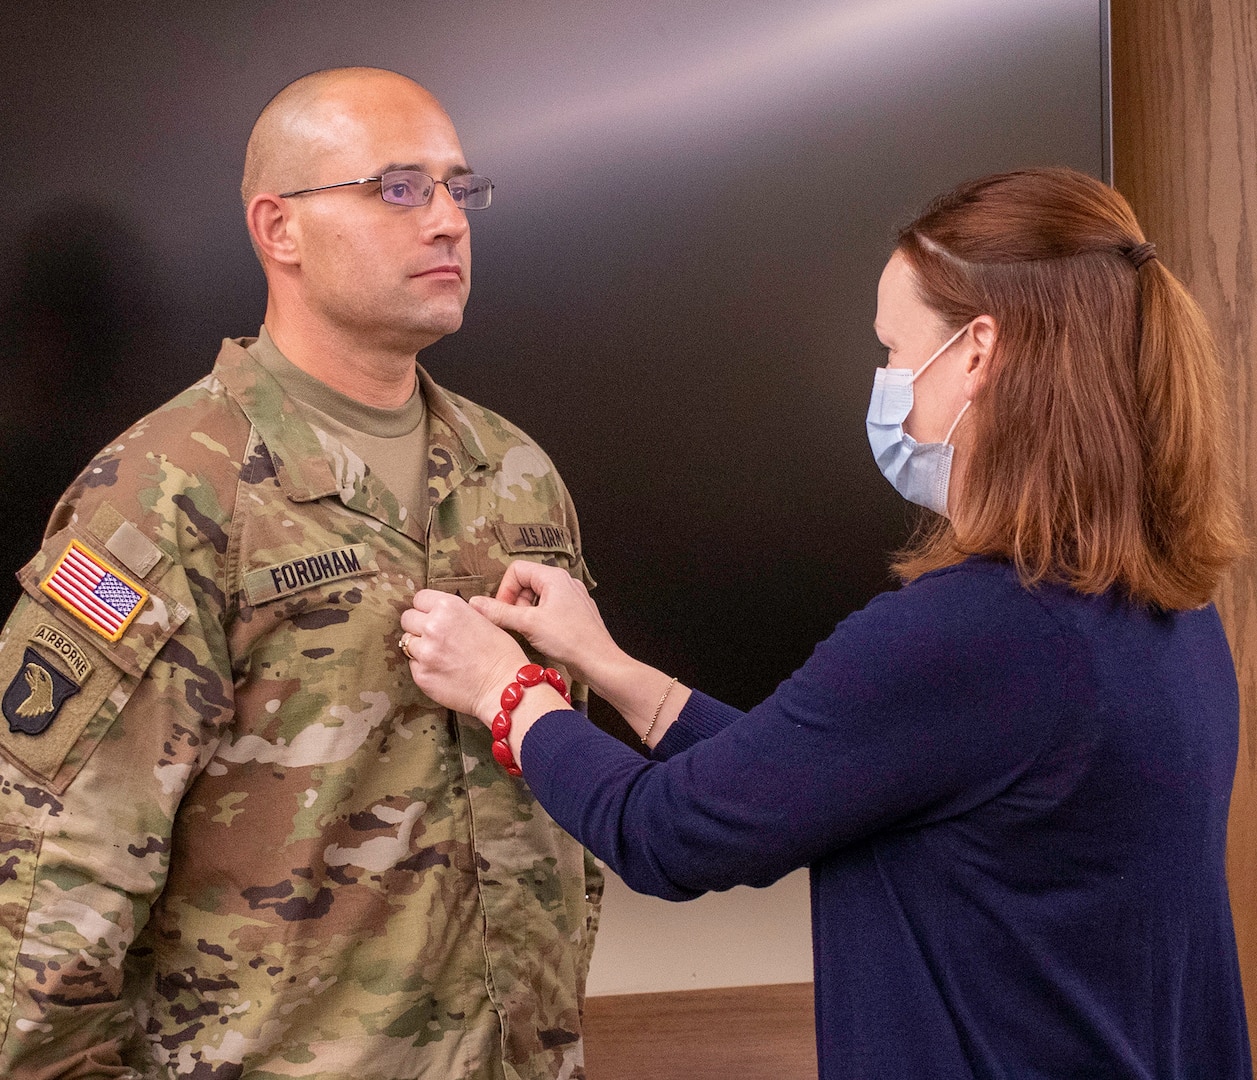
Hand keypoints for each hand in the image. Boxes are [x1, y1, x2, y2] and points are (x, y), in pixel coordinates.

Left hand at [401, 590, 527, 722]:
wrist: (505, 688)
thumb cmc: (502, 654)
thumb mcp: (484, 619)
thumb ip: (458, 613)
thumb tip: (442, 612)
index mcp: (449, 607)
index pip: (419, 598)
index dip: (426, 608)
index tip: (432, 615)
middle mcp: (433, 626)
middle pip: (407, 618)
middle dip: (418, 626)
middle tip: (434, 637)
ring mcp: (424, 652)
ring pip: (407, 642)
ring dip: (420, 647)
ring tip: (440, 655)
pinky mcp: (421, 675)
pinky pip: (413, 665)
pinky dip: (424, 666)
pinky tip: (442, 670)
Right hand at [469, 561, 622, 689]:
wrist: (599, 661)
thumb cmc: (570, 639)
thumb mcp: (528, 624)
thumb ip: (499, 612)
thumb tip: (475, 603)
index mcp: (554, 577)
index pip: (517, 570)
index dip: (505, 590)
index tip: (502, 612)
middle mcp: (564, 582)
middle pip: (526, 583)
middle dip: (514, 602)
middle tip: (513, 624)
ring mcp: (572, 598)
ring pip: (537, 597)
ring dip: (526, 613)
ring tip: (527, 632)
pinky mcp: (575, 614)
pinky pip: (549, 609)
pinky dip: (539, 620)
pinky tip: (540, 637)